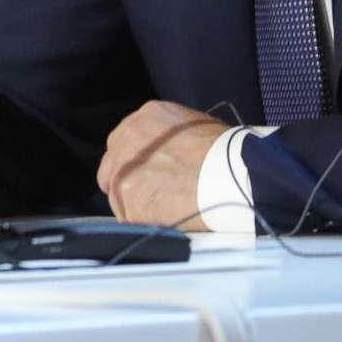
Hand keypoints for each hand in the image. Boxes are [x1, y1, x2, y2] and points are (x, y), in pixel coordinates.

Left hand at [96, 100, 224, 231]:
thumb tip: (170, 150)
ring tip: (165, 210)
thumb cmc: (226, 151)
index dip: (138, 160)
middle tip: (152, 193)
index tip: (151, 171)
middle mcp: (125, 142)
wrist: (229, 176)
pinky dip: (145, 223)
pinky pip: (131, 219)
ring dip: (136, 204)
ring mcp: (123, 176)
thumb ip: (171, 136)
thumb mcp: (195, 125)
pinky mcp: (128, 206)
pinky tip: (166, 221)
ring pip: (117, 195)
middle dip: (128, 180)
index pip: (125, 141)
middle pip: (112, 167)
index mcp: (144, 118)